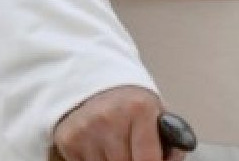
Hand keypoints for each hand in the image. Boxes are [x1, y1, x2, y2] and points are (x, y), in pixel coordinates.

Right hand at [52, 85, 185, 159]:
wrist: (97, 85)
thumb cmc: (133, 104)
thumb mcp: (158, 112)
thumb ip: (169, 139)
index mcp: (140, 108)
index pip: (149, 158)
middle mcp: (111, 118)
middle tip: (134, 152)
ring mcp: (87, 130)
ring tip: (118, 149)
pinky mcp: (68, 140)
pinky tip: (101, 149)